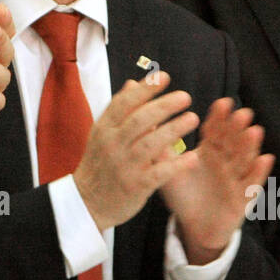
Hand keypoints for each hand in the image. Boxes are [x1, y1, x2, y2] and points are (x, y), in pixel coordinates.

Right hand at [73, 73, 198, 231]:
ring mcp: (124, 166)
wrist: (87, 202)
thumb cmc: (100, 164)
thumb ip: (119, 110)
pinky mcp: (136, 186)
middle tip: (185, 96)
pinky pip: (159, 173)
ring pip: (150, 144)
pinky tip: (193, 156)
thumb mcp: (102, 134)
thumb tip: (133, 83)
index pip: (123, 103)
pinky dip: (177, 164)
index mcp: (104, 129)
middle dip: (163, 106)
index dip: (144, 89)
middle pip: (139, 120)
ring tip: (193, 118)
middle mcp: (113, 145)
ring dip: (174, 130)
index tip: (164, 77)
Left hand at [161, 98, 272, 264]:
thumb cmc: (182, 195)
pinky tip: (265, 158)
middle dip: (238, 128)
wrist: (194, 228)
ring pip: (244, 159)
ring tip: (254, 130)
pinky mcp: (243, 198)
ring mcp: (236, 178)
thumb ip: (161, 147)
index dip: (220, 118)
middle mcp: (225, 161)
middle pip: (233, 141)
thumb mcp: (169, 170)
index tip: (223, 103)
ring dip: (250, 145)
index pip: (215, 131)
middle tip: (242, 112)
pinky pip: (252, 184)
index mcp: (209, 151)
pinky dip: (258, 172)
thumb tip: (147, 119)